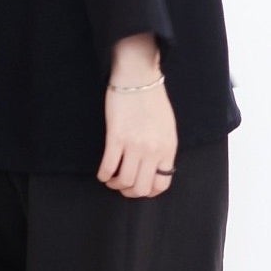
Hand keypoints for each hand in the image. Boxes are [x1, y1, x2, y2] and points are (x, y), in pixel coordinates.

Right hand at [98, 36, 177, 197]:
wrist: (138, 78)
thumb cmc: (153, 100)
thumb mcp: (167, 128)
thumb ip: (163, 149)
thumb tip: (154, 169)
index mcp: (168, 148)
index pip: (161, 184)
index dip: (148, 191)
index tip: (139, 187)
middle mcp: (153, 150)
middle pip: (140, 188)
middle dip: (129, 192)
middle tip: (122, 185)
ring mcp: (134, 145)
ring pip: (124, 181)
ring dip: (115, 184)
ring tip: (111, 178)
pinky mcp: (116, 137)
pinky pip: (108, 166)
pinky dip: (103, 174)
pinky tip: (102, 172)